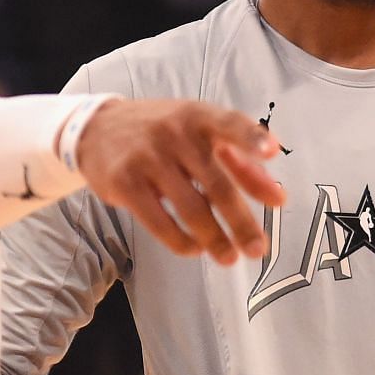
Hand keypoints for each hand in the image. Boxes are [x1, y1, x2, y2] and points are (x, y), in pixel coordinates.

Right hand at [75, 99, 285, 262]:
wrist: (96, 129)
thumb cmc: (162, 133)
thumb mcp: (201, 136)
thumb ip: (242, 164)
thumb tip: (277, 198)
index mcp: (199, 117)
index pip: (230, 124)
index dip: (252, 138)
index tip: (273, 152)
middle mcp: (175, 134)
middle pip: (216, 184)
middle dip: (240, 221)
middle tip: (258, 248)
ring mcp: (148, 158)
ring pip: (190, 207)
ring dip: (214, 238)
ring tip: (229, 257)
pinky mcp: (125, 182)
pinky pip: (159, 220)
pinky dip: (180, 240)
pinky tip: (194, 249)